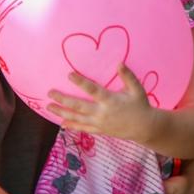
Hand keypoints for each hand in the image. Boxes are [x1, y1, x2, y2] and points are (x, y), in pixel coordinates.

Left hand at [47, 65, 162, 144]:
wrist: (145, 127)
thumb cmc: (141, 106)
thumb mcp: (137, 90)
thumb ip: (128, 76)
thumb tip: (119, 63)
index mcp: (110, 100)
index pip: (92, 90)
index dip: (80, 82)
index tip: (69, 75)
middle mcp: (102, 113)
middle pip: (78, 106)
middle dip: (63, 99)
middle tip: (50, 93)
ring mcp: (99, 123)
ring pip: (77, 118)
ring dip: (62, 112)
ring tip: (49, 107)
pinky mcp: (100, 130)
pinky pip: (83, 128)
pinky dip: (72, 126)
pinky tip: (62, 123)